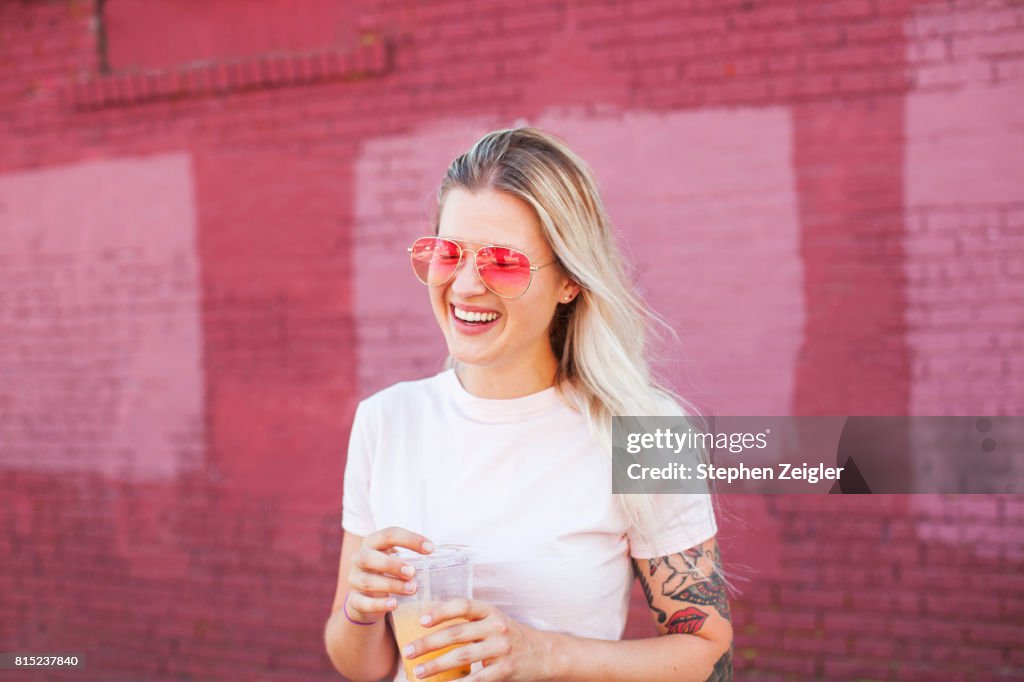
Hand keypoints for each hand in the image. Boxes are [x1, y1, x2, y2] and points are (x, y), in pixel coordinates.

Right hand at [345, 526, 432, 623]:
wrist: (365, 599)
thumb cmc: (387, 573)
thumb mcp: (396, 559)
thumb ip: (411, 556)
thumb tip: (439, 553)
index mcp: (372, 543)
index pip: (389, 534)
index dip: (410, 539)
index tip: (431, 549)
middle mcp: (359, 559)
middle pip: (369, 557)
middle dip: (392, 564)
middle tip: (412, 571)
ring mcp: (354, 580)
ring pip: (368, 581)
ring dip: (391, 585)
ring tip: (412, 589)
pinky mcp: (354, 601)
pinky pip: (362, 602)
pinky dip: (379, 604)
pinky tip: (394, 604)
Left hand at [403, 598, 553, 680]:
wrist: (544, 654)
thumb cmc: (510, 636)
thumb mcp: (494, 621)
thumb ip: (470, 622)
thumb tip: (430, 627)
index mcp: (490, 612)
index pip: (463, 605)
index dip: (441, 611)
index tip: (422, 620)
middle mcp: (496, 627)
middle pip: (456, 633)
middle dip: (428, 643)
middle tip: (408, 651)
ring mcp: (501, 648)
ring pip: (462, 656)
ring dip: (436, 665)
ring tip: (418, 672)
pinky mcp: (505, 669)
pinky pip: (476, 678)